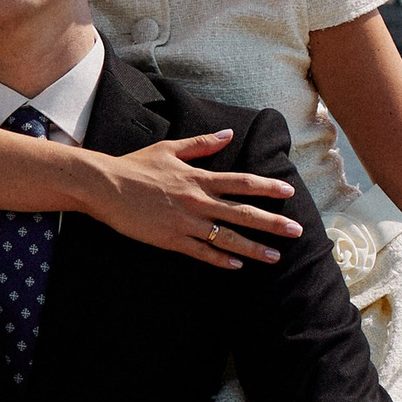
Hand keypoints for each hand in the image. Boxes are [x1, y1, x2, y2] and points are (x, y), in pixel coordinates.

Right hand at [87, 130, 302, 268]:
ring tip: (275, 257)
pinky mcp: (171, 239)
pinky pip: (201, 253)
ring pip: (226, 237)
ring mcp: (185, 222)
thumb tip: (227, 134)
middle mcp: (197, 200)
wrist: (105, 186)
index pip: (242, 182)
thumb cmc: (136, 165)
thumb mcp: (170, 148)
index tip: (289, 192)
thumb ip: (202, 144)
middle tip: (296, 231)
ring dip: (253, 248)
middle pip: (242, 212)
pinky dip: (220, 260)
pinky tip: (237, 267)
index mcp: (198, 177)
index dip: (267, 188)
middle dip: (272, 222)